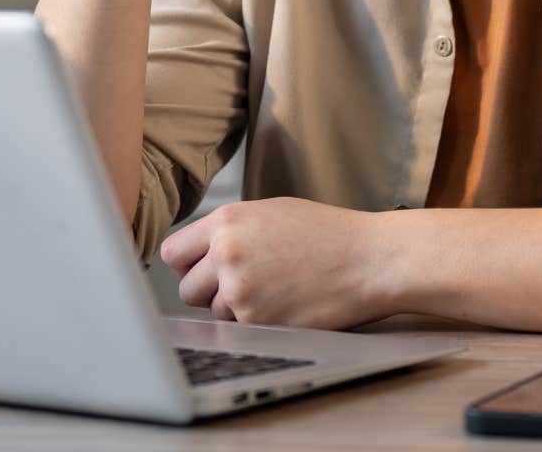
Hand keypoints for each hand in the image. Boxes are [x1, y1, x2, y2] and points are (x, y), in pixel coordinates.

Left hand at [160, 198, 398, 328]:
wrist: (368, 260)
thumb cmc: (328, 235)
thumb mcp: (271, 213)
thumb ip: (229, 230)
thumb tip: (198, 252)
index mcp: (227, 222)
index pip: (173, 252)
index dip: (188, 264)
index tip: (201, 268)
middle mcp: (226, 254)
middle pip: (186, 288)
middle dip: (208, 291)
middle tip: (243, 284)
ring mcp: (239, 291)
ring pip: (213, 312)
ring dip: (235, 308)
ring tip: (275, 290)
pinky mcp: (256, 322)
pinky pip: (238, 329)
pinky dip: (257, 323)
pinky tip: (285, 305)